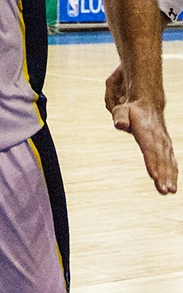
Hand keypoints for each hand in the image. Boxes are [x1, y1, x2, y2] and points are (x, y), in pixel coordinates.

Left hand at [105, 64, 177, 194]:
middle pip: (160, 159)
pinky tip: (172, 184)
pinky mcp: (166, 146)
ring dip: (170, 176)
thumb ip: (119, 116)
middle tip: (164, 190)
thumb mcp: (121, 109)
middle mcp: (157, 138)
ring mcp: (163, 142)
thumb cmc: (131, 108)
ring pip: (167, 161)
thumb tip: (119, 125)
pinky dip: (172, 172)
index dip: (152, 163)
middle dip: (163, 175)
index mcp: (146, 131)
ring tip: (170, 191)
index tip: (154, 176)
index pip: (149, 150)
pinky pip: (170, 160)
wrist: (148, 101)